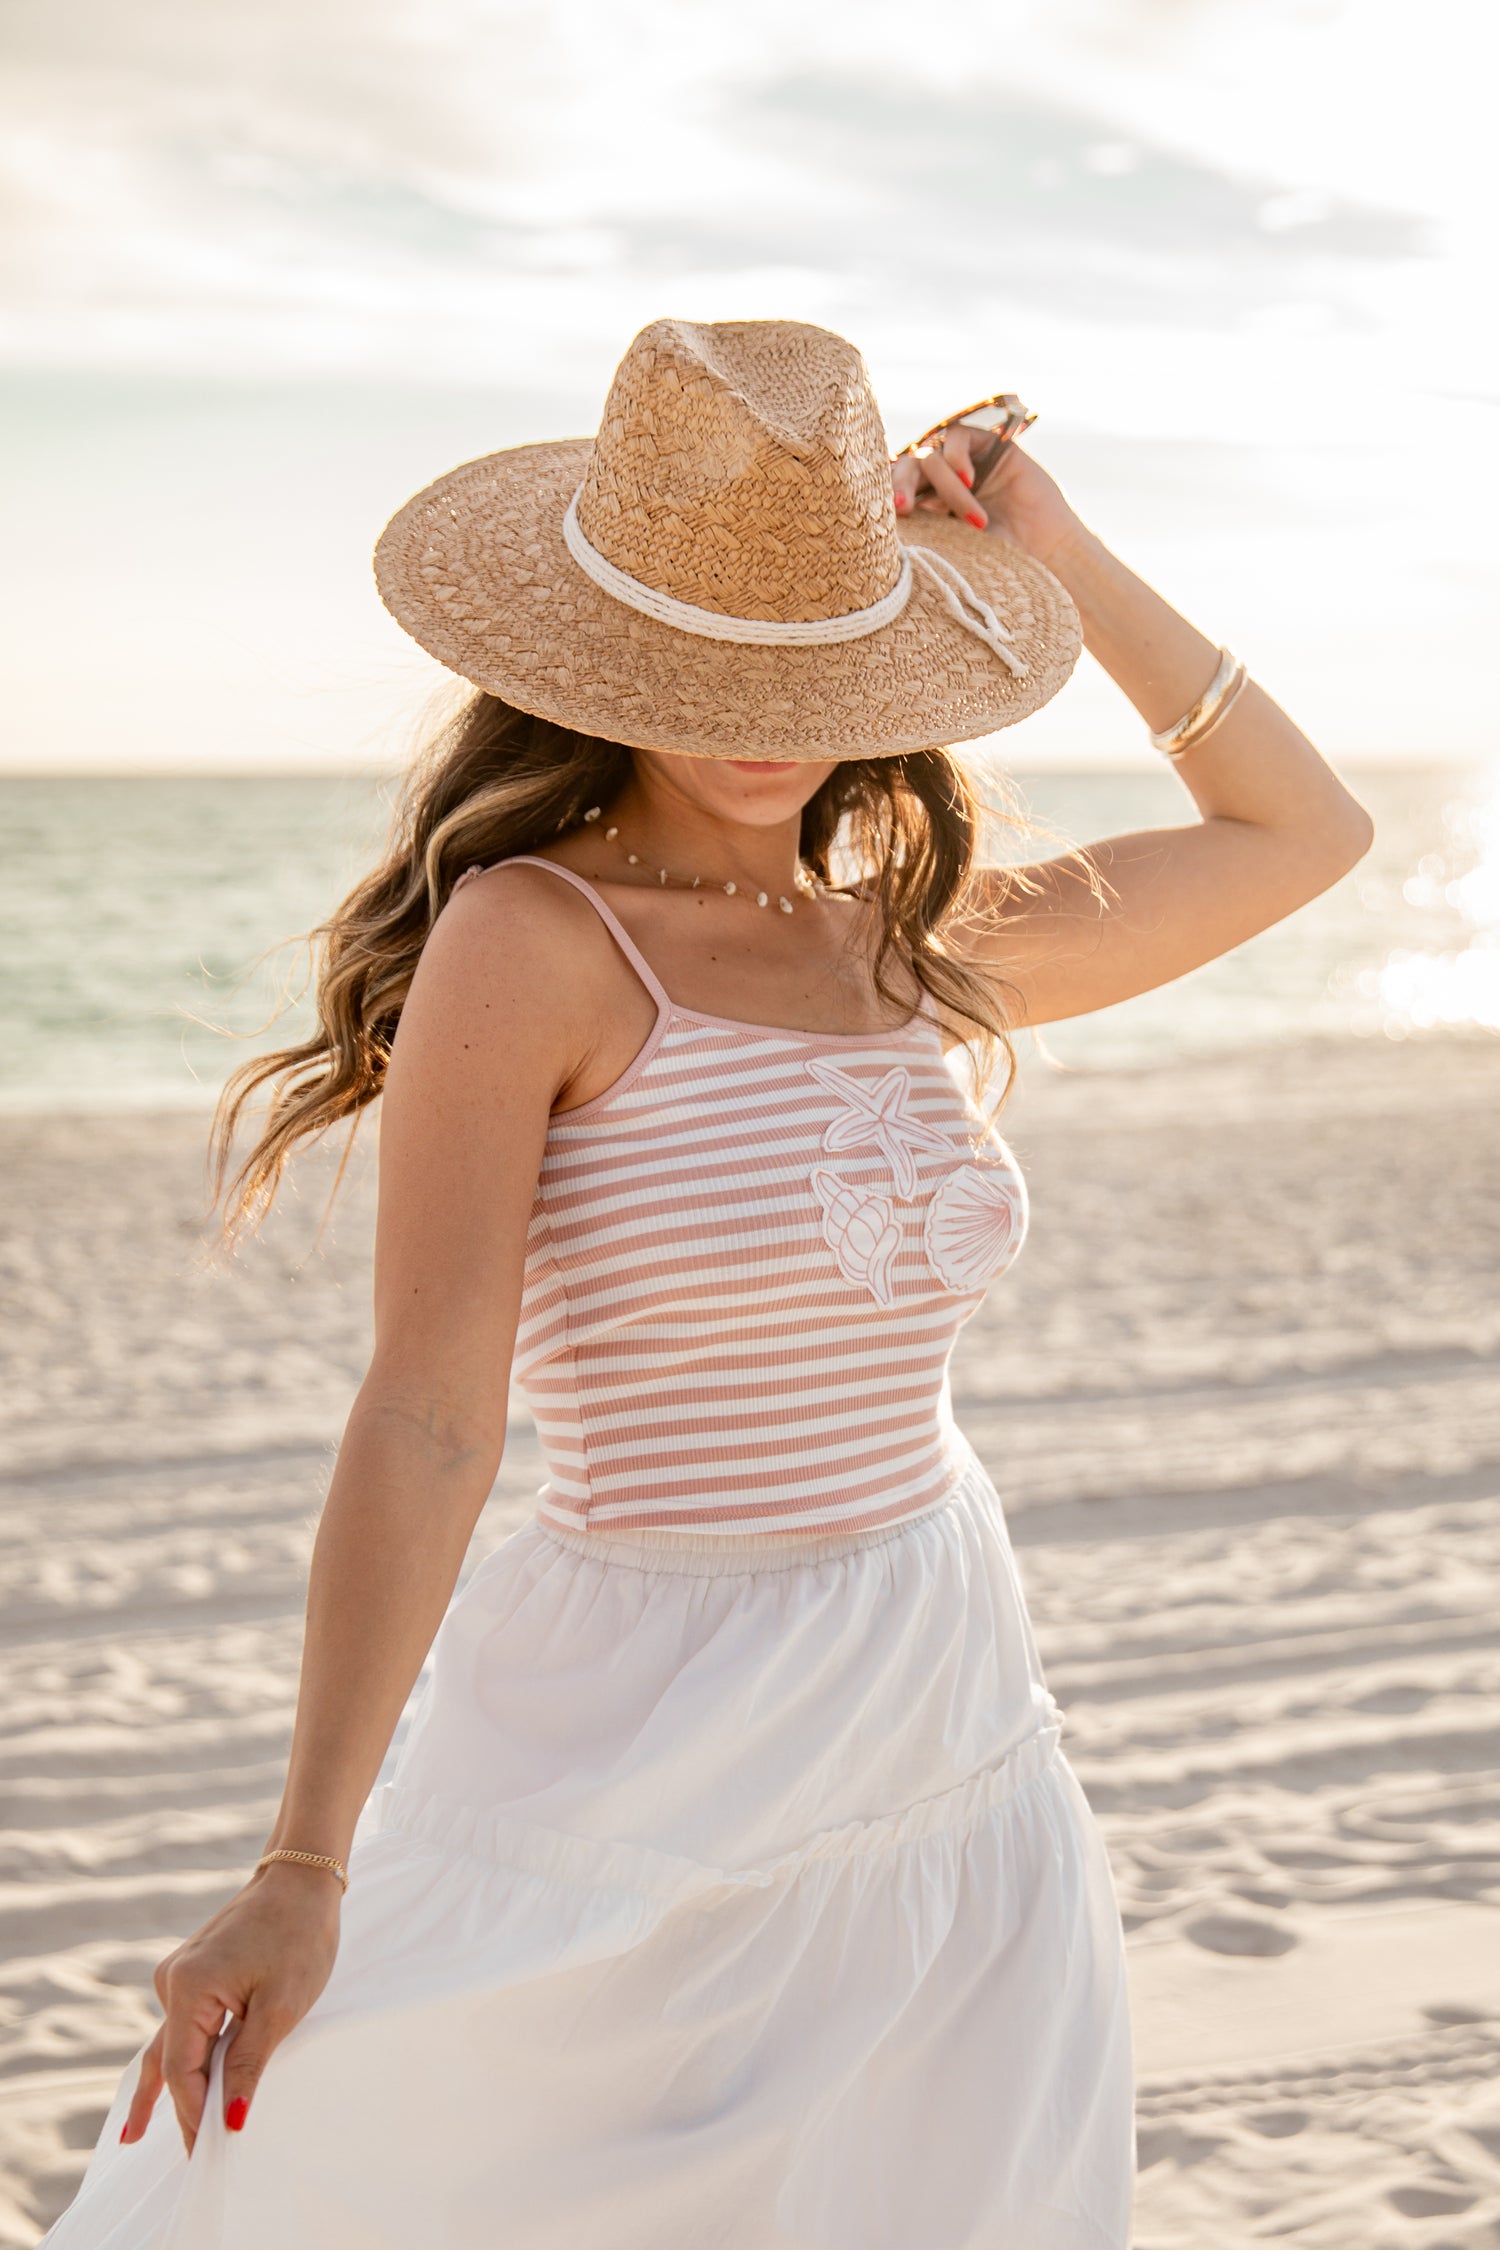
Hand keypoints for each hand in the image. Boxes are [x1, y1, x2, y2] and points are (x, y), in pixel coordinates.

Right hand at [121, 1864, 341, 2153]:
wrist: (303, 1877)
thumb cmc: (299, 1935)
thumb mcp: (280, 2008)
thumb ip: (247, 2065)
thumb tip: (229, 2120)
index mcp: (188, 1988)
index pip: (182, 2071)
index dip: (194, 2115)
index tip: (209, 2154)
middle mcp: (173, 1980)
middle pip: (171, 2060)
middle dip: (177, 2109)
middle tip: (185, 2161)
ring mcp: (181, 1973)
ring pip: (174, 2042)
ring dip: (174, 2084)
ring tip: (137, 2134)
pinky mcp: (195, 1970)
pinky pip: (185, 2023)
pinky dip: (184, 2056)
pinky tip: (171, 2083)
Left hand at [892, 423, 1083, 571]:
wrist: (1047, 554)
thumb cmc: (999, 563)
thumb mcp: (950, 549)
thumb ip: (921, 532)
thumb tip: (877, 523)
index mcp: (927, 507)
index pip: (894, 487)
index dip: (886, 494)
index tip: (889, 515)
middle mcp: (941, 482)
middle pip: (906, 466)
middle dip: (901, 484)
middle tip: (902, 508)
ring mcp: (965, 463)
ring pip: (932, 455)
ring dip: (944, 485)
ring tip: (968, 517)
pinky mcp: (988, 447)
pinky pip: (957, 437)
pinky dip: (957, 457)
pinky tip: (970, 482)